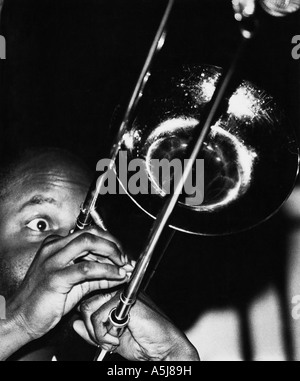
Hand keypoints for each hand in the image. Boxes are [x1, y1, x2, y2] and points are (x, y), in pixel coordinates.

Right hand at [6, 227, 131, 341]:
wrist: (20, 318)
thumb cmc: (43, 301)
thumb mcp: (74, 284)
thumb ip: (97, 277)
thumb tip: (119, 273)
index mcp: (56, 245)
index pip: (88, 233)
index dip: (109, 241)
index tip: (122, 253)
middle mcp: (54, 248)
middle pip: (91, 233)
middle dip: (113, 243)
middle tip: (125, 257)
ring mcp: (53, 260)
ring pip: (88, 243)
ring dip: (112, 253)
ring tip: (123, 265)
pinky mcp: (55, 277)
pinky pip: (87, 268)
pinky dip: (106, 270)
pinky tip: (116, 275)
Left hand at [74, 293, 199, 360]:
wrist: (165, 349)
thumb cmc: (144, 344)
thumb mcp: (112, 339)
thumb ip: (94, 331)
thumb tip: (75, 325)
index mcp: (117, 298)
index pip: (89, 299)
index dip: (88, 319)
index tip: (99, 335)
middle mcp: (119, 292)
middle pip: (86, 302)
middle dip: (90, 327)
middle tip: (106, 340)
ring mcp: (123, 295)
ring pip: (89, 308)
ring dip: (97, 332)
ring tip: (113, 340)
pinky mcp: (126, 301)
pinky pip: (99, 315)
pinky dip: (103, 333)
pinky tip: (117, 338)